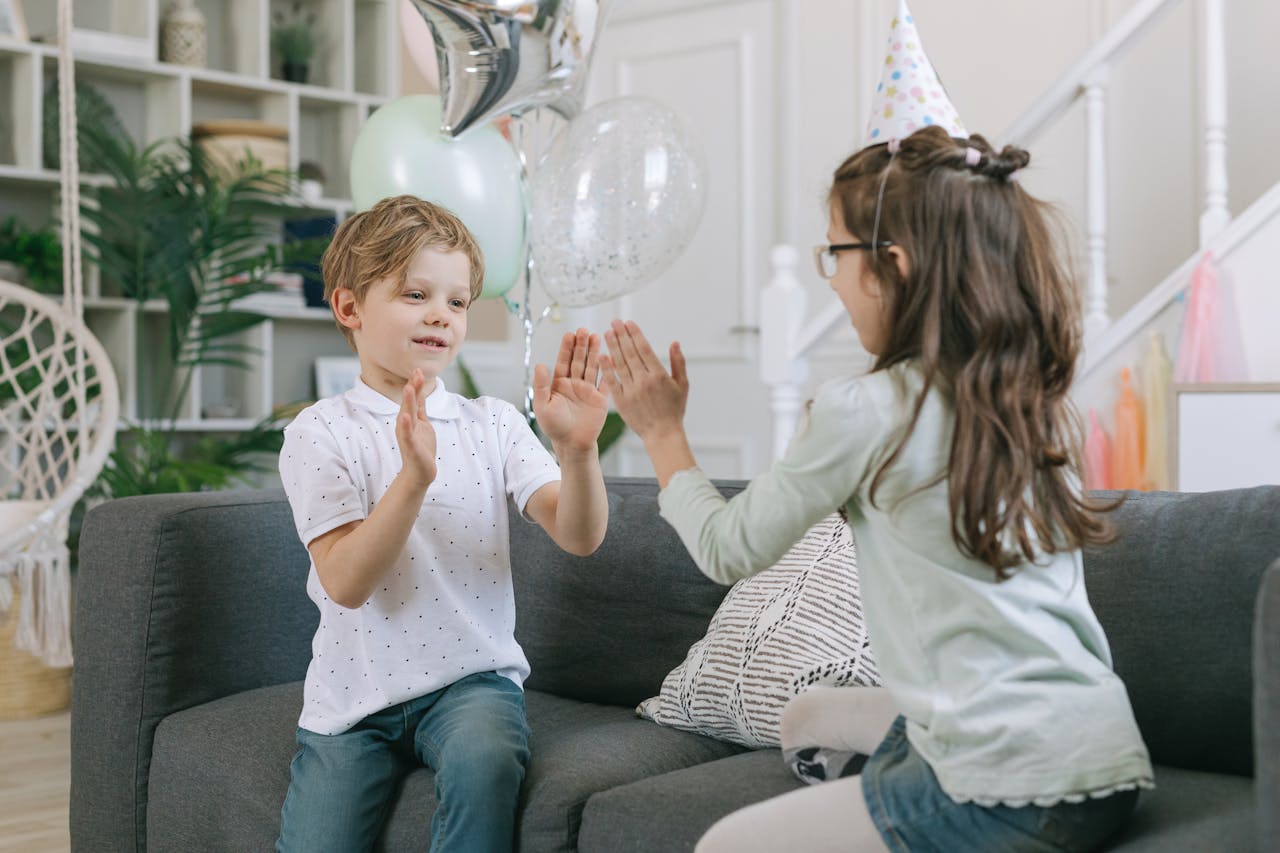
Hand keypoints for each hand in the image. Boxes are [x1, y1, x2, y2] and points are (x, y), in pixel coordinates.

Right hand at [396, 369, 436, 487]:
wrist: (420, 472)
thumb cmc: (421, 447)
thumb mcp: (423, 423)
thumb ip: (420, 408)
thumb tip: (418, 391)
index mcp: (411, 418)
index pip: (414, 399)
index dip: (417, 385)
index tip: (419, 369)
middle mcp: (406, 424)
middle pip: (410, 403)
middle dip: (413, 388)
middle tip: (416, 373)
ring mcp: (407, 435)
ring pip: (407, 415)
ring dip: (408, 401)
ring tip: (410, 388)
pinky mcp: (410, 446)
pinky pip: (407, 434)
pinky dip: (406, 425)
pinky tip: (405, 417)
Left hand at [533, 328, 608, 453]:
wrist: (573, 445)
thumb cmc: (555, 427)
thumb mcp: (543, 406)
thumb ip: (541, 386)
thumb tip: (539, 365)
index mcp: (559, 384)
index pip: (563, 361)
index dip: (566, 348)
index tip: (570, 334)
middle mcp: (574, 384)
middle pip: (579, 360)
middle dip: (581, 345)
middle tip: (584, 330)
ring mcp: (588, 390)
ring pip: (592, 367)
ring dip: (594, 352)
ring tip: (597, 336)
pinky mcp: (601, 398)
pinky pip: (605, 382)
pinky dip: (608, 370)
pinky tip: (610, 357)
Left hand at [601, 320, 687, 440]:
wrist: (663, 434)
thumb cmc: (674, 410)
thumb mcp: (682, 385)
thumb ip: (679, 363)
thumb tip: (675, 343)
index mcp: (659, 376)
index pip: (644, 349)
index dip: (635, 334)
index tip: (628, 323)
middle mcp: (644, 381)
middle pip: (630, 353)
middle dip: (622, 335)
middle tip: (614, 321)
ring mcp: (632, 391)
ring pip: (620, 364)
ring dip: (613, 347)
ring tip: (606, 333)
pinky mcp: (622, 401)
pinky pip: (613, 382)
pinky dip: (607, 369)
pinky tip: (602, 356)